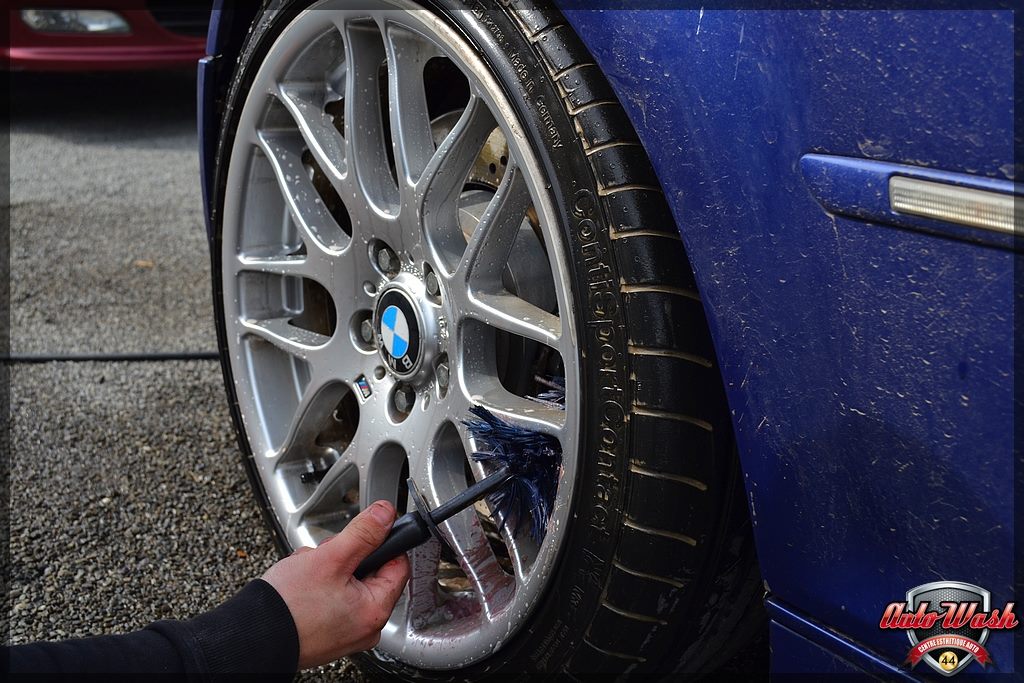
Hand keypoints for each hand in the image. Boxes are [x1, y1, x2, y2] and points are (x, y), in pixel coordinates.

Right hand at [262, 500, 410, 669]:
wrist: (250, 636)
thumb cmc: (288, 606)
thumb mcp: (331, 558)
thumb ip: (363, 533)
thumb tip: (385, 514)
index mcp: (375, 611)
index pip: (397, 565)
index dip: (383, 542)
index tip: (367, 531)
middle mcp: (365, 627)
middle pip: (370, 573)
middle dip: (346, 556)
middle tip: (324, 556)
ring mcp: (345, 632)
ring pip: (347, 583)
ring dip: (328, 568)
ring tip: (306, 572)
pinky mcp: (326, 633)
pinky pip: (331, 599)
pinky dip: (317, 586)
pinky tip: (300, 585)